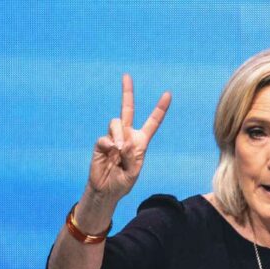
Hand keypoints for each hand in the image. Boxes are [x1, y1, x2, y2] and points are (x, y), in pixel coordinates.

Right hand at [88, 74, 170, 199]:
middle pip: (127, 109)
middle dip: (127, 92)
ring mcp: (113, 138)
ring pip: (116, 122)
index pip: (152, 122)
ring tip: (120, 150)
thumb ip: (132, 156)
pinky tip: (112, 153)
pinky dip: (110, 144)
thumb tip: (123, 143)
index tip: (168, 94)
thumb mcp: (134, 172)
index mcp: (141, 142)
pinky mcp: (101, 144)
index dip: (160, 109)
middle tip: (126, 76)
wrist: (107, 191)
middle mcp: (127, 136)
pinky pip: (105, 137)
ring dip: (119, 135)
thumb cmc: (123, 182)